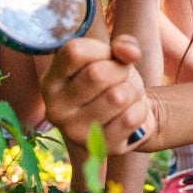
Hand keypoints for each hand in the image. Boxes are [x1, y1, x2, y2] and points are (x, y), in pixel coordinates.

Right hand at [42, 34, 155, 154]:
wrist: (132, 117)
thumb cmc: (117, 82)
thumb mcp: (117, 57)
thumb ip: (123, 45)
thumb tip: (131, 52)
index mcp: (52, 80)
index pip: (75, 52)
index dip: (102, 50)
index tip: (109, 58)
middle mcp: (54, 107)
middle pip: (97, 74)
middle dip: (121, 71)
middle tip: (122, 79)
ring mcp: (74, 131)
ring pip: (117, 96)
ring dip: (132, 92)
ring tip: (126, 97)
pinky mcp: (98, 148)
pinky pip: (131, 118)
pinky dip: (140, 110)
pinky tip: (131, 114)